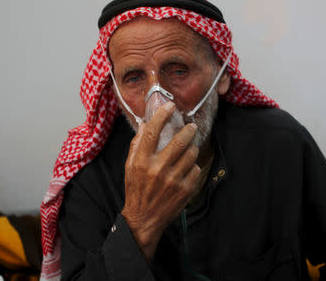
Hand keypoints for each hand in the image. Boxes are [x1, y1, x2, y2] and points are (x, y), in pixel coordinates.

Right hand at [121, 102, 200, 260]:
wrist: (144, 219)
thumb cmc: (136, 190)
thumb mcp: (129, 167)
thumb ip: (136, 145)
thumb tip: (144, 124)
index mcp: (141, 161)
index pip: (152, 132)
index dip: (162, 115)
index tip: (170, 106)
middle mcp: (157, 169)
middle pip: (179, 141)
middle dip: (188, 130)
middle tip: (191, 127)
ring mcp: (173, 180)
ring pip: (191, 154)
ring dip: (191, 149)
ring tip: (188, 150)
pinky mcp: (185, 190)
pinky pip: (195, 169)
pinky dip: (192, 167)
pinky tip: (186, 170)